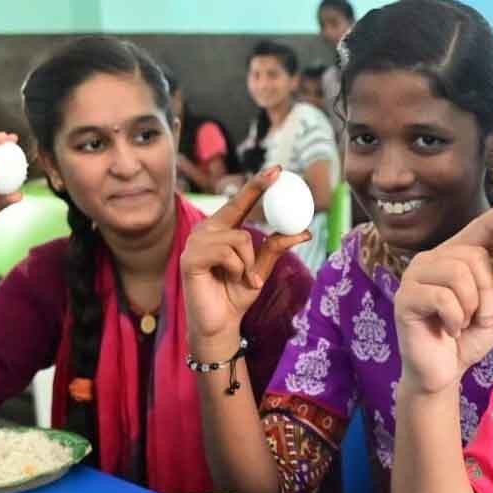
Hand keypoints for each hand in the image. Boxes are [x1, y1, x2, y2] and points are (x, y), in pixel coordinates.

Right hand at [180, 165, 309, 345]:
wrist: (220, 324)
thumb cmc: (236, 295)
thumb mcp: (261, 269)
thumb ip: (276, 248)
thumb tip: (303, 232)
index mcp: (222, 230)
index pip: (240, 202)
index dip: (256, 184)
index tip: (277, 169)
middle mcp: (206, 231)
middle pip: (238, 210)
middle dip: (257, 195)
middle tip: (278, 172)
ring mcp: (195, 243)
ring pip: (239, 238)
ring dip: (248, 262)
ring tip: (242, 278)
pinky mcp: (189, 258)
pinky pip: (227, 253)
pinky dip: (237, 269)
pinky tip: (229, 280)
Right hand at [394, 196, 492, 394]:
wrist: (441, 373)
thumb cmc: (466, 338)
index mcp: (456, 256)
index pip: (482, 226)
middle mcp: (433, 259)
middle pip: (473, 255)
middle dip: (487, 289)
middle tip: (482, 314)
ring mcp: (415, 276)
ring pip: (458, 275)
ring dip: (472, 306)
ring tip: (463, 323)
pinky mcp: (405, 298)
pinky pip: (443, 298)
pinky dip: (455, 318)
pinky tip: (449, 330)